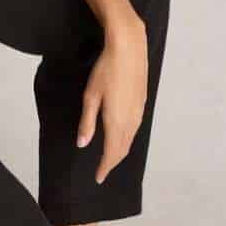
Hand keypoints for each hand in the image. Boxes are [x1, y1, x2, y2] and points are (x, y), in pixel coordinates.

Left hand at [77, 16, 147, 183]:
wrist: (129, 47)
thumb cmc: (106, 70)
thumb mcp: (90, 96)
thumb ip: (87, 122)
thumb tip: (83, 144)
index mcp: (117, 121)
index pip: (111, 152)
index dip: (105, 167)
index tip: (98, 178)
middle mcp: (131, 120)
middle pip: (123, 149)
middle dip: (113, 162)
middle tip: (103, 172)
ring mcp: (139, 111)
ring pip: (130, 139)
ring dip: (121, 151)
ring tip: (110, 158)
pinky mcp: (142, 102)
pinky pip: (135, 129)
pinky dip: (127, 139)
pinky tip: (121, 137)